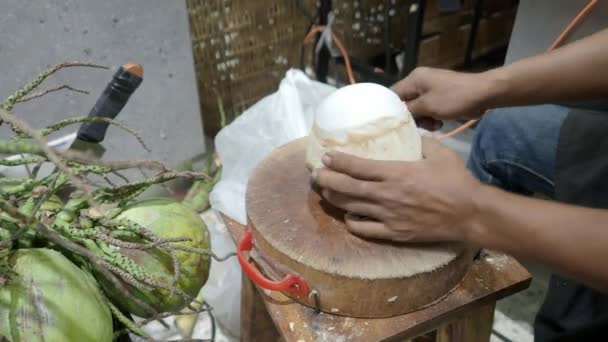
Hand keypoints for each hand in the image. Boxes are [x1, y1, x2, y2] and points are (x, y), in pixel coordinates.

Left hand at [313, 136, 481, 242]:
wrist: (470, 213)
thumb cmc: (456, 181)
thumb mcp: (439, 153)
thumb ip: (421, 142)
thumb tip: (412, 133)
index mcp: (395, 172)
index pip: (357, 166)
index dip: (337, 161)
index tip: (325, 157)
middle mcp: (386, 194)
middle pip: (346, 188)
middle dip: (326, 180)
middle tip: (315, 175)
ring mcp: (388, 216)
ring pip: (350, 208)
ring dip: (334, 199)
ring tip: (324, 192)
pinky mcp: (394, 233)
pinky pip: (364, 230)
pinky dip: (352, 223)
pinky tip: (349, 217)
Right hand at [391, 67, 495, 129]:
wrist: (483, 94)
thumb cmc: (453, 98)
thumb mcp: (427, 105)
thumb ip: (409, 110)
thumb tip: (396, 115)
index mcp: (414, 79)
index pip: (393, 94)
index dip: (391, 109)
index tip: (392, 124)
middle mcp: (420, 82)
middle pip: (406, 103)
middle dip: (411, 117)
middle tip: (418, 127)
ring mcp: (431, 89)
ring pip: (418, 108)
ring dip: (423, 120)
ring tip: (433, 125)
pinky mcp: (440, 97)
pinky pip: (429, 109)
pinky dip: (432, 117)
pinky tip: (439, 123)